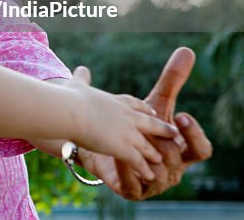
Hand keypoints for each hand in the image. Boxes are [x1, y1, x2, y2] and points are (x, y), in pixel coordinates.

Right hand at [64, 66, 181, 181]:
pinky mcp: (124, 149)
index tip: (151, 111)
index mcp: (117, 102)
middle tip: (173, 132)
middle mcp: (127, 117)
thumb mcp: (78, 85)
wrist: (71, 112)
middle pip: (150, 123)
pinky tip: (149, 175)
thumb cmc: (71, 99)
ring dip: (153, 153)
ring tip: (161, 159)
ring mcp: (128, 133)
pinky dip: (143, 169)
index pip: (135, 105)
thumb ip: (82, 79)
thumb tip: (81, 68)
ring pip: (147, 146)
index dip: (144, 109)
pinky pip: (138, 162)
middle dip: (161, 129)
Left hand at [78, 48, 212, 198]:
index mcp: (183, 149)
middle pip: (178, 160)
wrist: (103, 141)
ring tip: (132, 144)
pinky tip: (117, 155)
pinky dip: (126, 169)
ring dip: (145, 157)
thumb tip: (187, 50)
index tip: (181, 115)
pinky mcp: (133, 190)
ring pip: (158, 174)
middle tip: (151, 130)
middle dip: (165, 145)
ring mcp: (154, 182)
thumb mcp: (156, 103)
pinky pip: (134, 184)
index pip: (202, 150)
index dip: (194, 135)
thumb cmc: (138, 124)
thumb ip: (172, 81)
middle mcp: (173, 168)